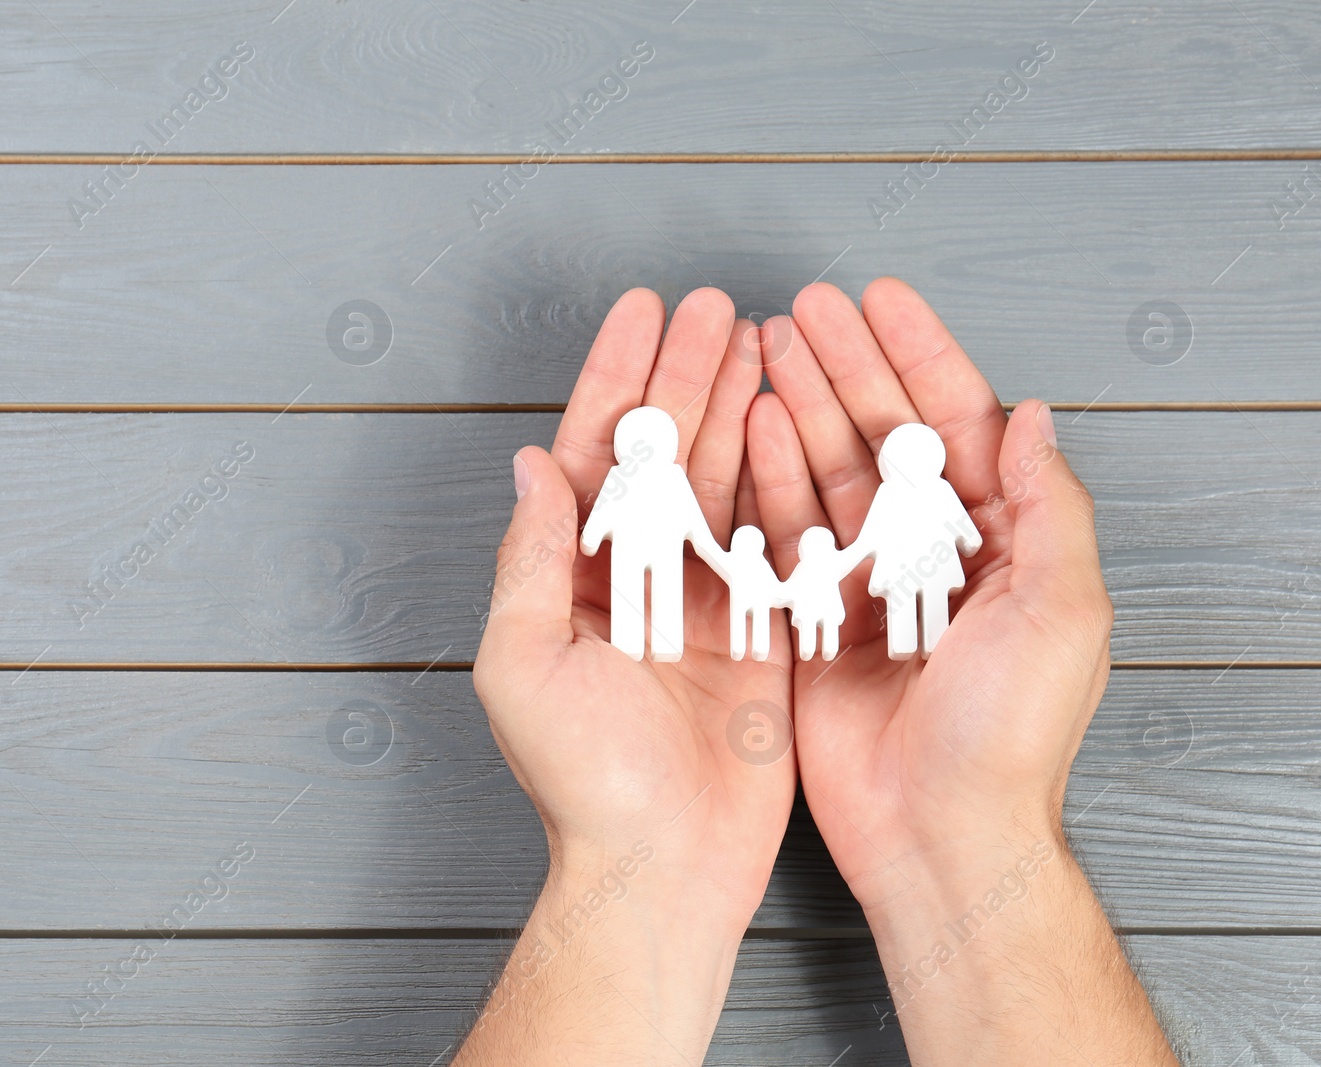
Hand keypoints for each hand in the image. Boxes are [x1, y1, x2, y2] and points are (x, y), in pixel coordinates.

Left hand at [463, 287, 793, 1063]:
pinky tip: (794, 419)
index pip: (594, 454)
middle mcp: (636, 576)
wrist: (664, 865)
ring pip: (721, 478)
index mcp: (572, 577)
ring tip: (759, 337)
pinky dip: (784, 475)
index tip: (641, 313)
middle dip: (685, 373)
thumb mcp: (526, 662)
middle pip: (663, 451)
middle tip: (714, 306)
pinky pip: (772, 535)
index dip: (615, 379)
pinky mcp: (758, 627)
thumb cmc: (583, 782)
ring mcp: (699, 597)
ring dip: (736, 405)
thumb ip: (531, 559)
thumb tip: (531, 463)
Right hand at [749, 278, 1173, 1063]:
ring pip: (828, 470)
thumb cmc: (1008, 736)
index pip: (957, 423)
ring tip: (764, 347)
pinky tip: (751, 424)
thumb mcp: (1060, 611)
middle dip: (844, 364)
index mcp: (1000, 541)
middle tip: (802, 307)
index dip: (919, 354)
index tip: (879, 299)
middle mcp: (932, 552)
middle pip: (883, 433)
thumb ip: (1051, 508)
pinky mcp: (817, 617)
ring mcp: (870, 582)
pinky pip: (785, 531)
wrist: (936, 832)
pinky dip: (767, 475)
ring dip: (800, 403)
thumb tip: (1034, 416)